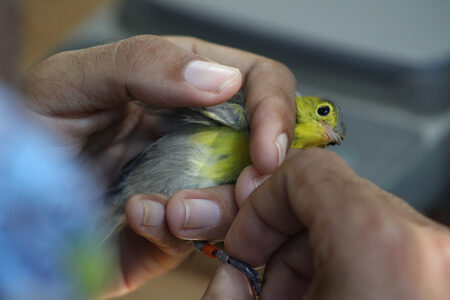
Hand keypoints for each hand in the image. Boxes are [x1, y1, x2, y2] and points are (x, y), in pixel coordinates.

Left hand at [21, 35, 296, 296]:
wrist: (5, 196)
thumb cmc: (30, 127)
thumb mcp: (74, 79)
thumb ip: (146, 63)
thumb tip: (225, 79)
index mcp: (180, 86)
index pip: (256, 83)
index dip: (274, 109)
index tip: (266, 147)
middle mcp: (193, 134)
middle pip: (263, 146)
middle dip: (263, 172)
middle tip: (247, 187)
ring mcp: (186, 182)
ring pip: (242, 197)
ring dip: (217, 207)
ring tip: (169, 208)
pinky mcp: (172, 228)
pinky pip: (199, 235)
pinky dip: (176, 230)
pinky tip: (138, 218)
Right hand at [198, 149, 449, 298]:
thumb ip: (228, 292)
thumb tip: (228, 281)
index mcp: (381, 245)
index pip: (305, 171)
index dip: (260, 202)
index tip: (245, 240)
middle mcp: (428, 247)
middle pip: (334, 198)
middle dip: (285, 236)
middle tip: (262, 280)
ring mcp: (444, 262)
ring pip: (361, 225)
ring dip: (315, 258)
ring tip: (296, 298)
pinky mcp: (445, 278)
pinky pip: (389, 253)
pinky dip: (349, 270)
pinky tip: (327, 298)